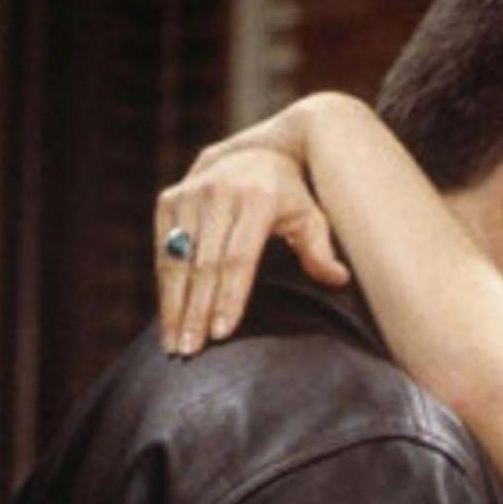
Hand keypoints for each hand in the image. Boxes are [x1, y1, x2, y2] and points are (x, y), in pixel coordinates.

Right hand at [154, 146, 344, 355]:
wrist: (259, 152)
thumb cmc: (293, 198)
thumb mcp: (313, 218)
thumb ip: (320, 249)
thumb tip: (339, 279)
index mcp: (257, 199)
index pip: (239, 258)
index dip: (229, 297)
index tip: (221, 333)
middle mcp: (219, 193)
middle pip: (204, 265)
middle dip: (196, 311)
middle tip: (190, 352)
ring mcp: (190, 194)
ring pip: (177, 260)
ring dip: (173, 306)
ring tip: (174, 345)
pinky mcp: (169, 199)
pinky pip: (163, 251)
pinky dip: (164, 287)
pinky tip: (168, 319)